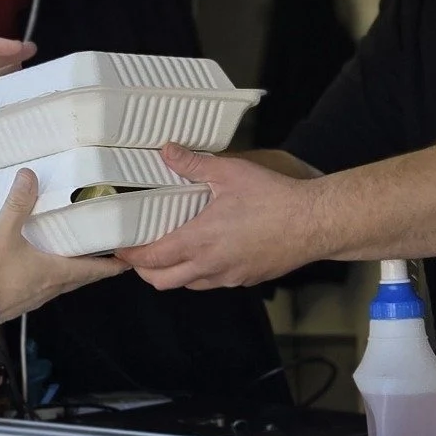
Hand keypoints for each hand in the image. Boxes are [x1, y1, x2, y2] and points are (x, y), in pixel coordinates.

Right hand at [0, 169, 125, 322]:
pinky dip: (48, 276)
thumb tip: (28, 177)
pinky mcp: (17, 301)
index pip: (93, 271)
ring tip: (72, 255)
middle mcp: (49, 288)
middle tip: (104, 256)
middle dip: (94, 268)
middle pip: (80, 278)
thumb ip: (17, 204)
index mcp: (54, 273)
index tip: (127, 262)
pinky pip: (41, 287)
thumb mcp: (3, 232)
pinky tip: (36, 264)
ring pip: (61, 284)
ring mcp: (33, 297)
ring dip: (71, 272)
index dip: (112, 266)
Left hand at [117, 144, 327, 289]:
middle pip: (162, 282)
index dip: (131, 256)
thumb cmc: (275, 198)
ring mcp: (229, 276)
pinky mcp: (247, 279)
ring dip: (172, 273)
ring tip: (168, 252)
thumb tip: (167, 151)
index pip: (152, 258)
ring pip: (188, 284)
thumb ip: (194, 164)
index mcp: (200, 240)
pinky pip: (214, 282)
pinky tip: (205, 254)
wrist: (316, 223)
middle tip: (138, 255)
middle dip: (144, 272)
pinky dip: (200, 273)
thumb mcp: (231, 173)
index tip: (119, 249)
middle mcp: (210, 265)